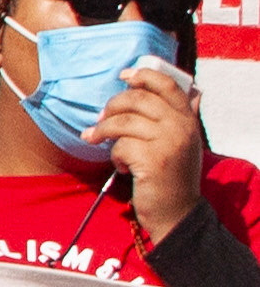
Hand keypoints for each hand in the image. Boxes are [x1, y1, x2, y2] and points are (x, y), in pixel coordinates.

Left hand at [96, 60, 209, 243]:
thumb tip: (169, 89)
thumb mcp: (180, 143)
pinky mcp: (153, 160)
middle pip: (138, 99)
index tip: (124, 75)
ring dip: (104, 131)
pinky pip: (120, 146)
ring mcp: (169, 143)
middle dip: (112, 106)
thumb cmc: (170, 175)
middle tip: (100, 119)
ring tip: (97, 140)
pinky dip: (115, 156)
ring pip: (123, 121)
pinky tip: (123, 168)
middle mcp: (181, 127)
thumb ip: (174, 117)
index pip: (168, 85)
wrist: (175, 212)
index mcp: (188, 119)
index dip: (144, 75)